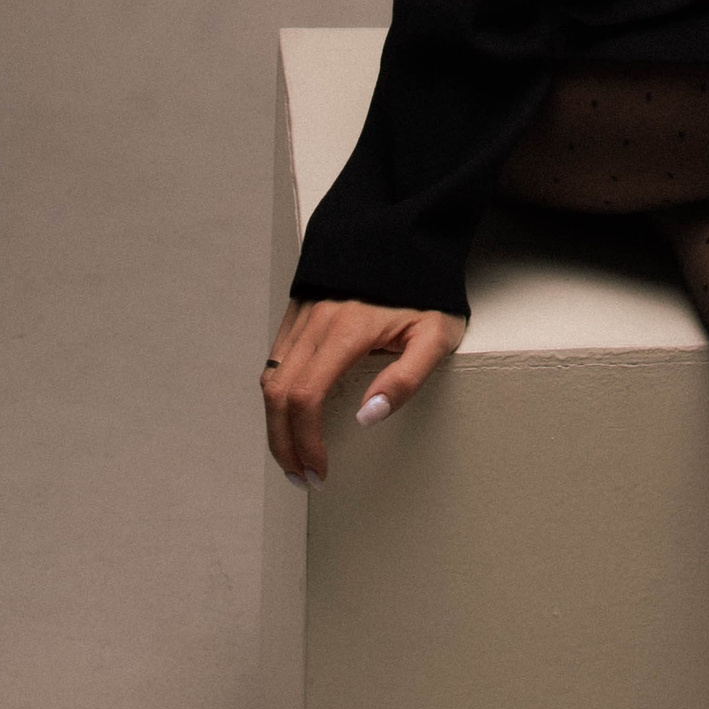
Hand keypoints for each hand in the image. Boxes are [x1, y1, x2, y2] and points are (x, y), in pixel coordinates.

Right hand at [261, 296, 466, 486]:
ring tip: (294, 454)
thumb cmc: (427, 287)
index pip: (307, 397)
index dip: (306, 443)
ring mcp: (304, 311)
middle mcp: (317, 319)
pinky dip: (277, 393)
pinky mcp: (300, 307)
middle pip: (279, 393)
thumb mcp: (437, 333)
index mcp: (348, 328)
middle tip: (300, 477)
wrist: (410, 231)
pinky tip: (292, 414)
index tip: (319, 472)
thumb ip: (406, 377)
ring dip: (276, 423)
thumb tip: (367, 417)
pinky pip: (276, 356)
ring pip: (272, 376)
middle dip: (283, 444)